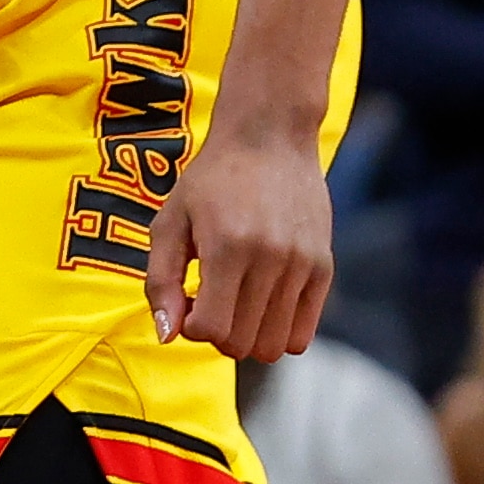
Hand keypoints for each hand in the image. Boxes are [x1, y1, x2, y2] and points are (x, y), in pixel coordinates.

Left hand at [149, 111, 331, 354]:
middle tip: (210, 300)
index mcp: (227, 247)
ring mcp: (302, 265)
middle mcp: (270, 259)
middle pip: (241, 344)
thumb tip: (167, 336)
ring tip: (236, 302)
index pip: (210, 329)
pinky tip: (260, 302)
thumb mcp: (169, 222)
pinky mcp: (323, 267)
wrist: (270, 137)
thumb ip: (160, 281)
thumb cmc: (210, 181)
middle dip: (217, 334)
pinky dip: (276, 332)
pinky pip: (301, 336)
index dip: (190, 327)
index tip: (188, 301)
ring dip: (246, 336)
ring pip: (272, 346)